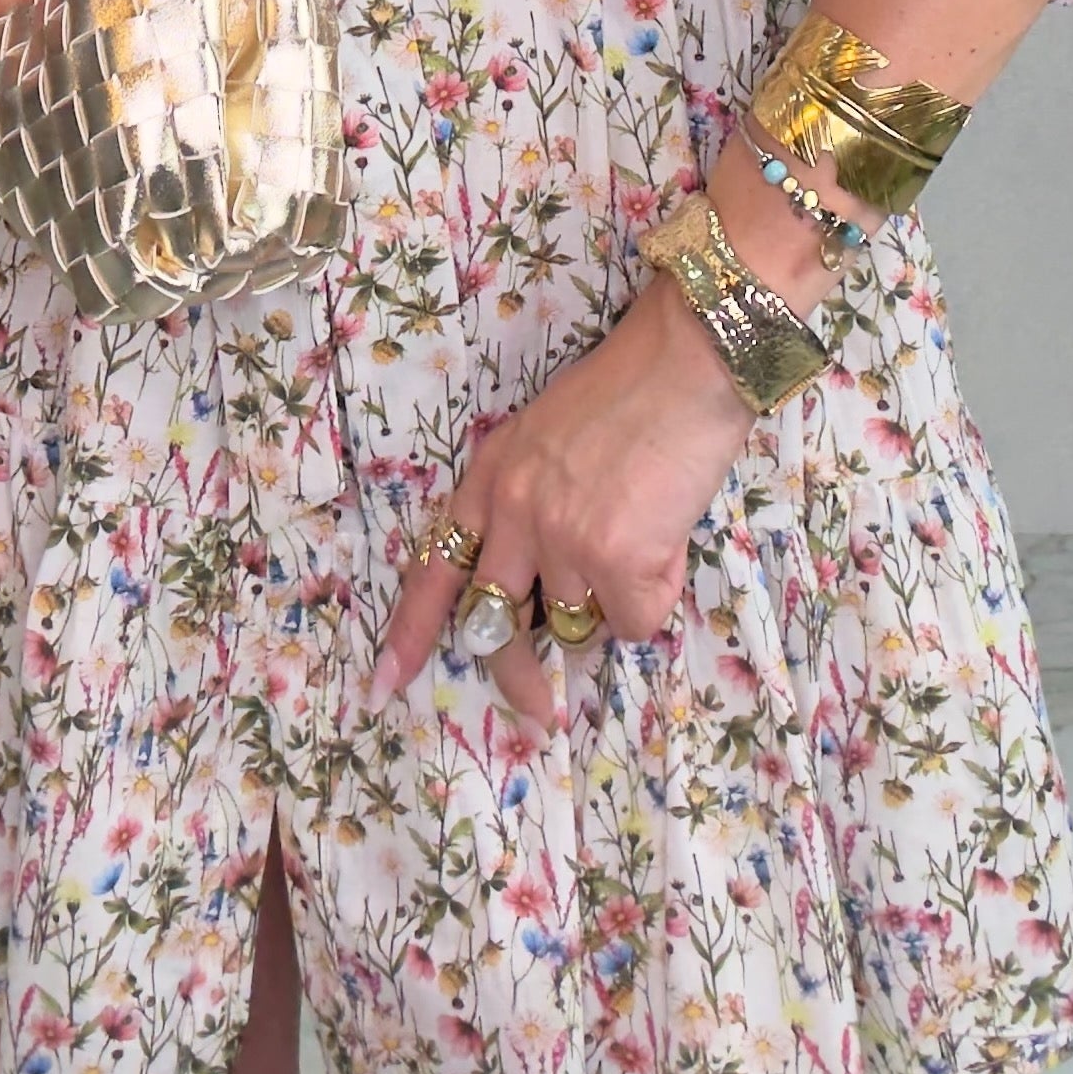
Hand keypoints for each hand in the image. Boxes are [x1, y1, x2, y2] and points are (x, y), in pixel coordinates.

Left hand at [366, 275, 755, 736]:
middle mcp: (513, 516)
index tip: (386, 684)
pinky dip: (654, 597)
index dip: (411, 632)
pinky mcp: (616, 560)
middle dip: (516, 678)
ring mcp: (561, 540)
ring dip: (613, 602)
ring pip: (579, 624)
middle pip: (497, 627)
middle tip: (536, 711)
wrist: (686, 362)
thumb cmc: (630, 391)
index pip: (435, 570)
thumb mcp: (546, 439)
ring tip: (644, 534)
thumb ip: (530, 503)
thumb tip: (546, 584)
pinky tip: (667, 541)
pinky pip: (633, 622)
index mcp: (489, 481)